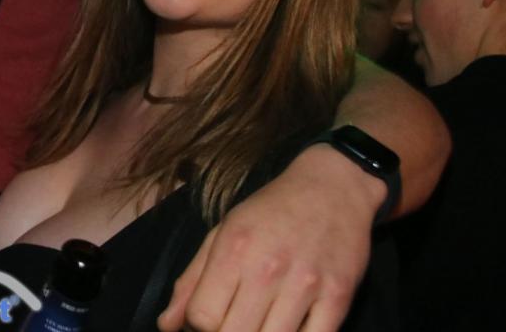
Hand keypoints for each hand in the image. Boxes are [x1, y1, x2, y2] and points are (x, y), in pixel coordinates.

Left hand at [158, 146, 381, 331]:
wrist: (332, 188)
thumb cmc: (271, 211)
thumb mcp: (223, 233)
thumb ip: (192, 281)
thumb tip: (166, 325)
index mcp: (233, 250)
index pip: (202, 317)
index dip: (198, 326)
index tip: (208, 317)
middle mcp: (268, 269)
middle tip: (233, 320)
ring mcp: (306, 285)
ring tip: (258, 323)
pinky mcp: (339, 298)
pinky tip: (288, 326)